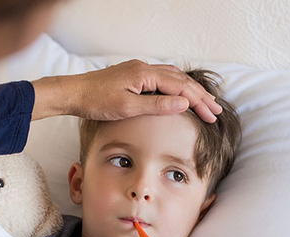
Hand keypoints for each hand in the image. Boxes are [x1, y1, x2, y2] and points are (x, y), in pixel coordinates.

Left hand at [31, 60, 221, 122]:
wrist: (73, 93)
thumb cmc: (96, 102)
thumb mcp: (127, 108)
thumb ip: (157, 105)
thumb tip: (184, 103)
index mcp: (145, 74)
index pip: (181, 87)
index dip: (199, 102)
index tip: (211, 115)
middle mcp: (144, 68)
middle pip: (180, 80)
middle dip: (200, 96)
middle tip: (216, 111)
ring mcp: (138, 70)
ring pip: (172, 77)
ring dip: (189, 90)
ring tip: (204, 103)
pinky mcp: (132, 75)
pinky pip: (161, 78)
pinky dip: (175, 86)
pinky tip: (179, 93)